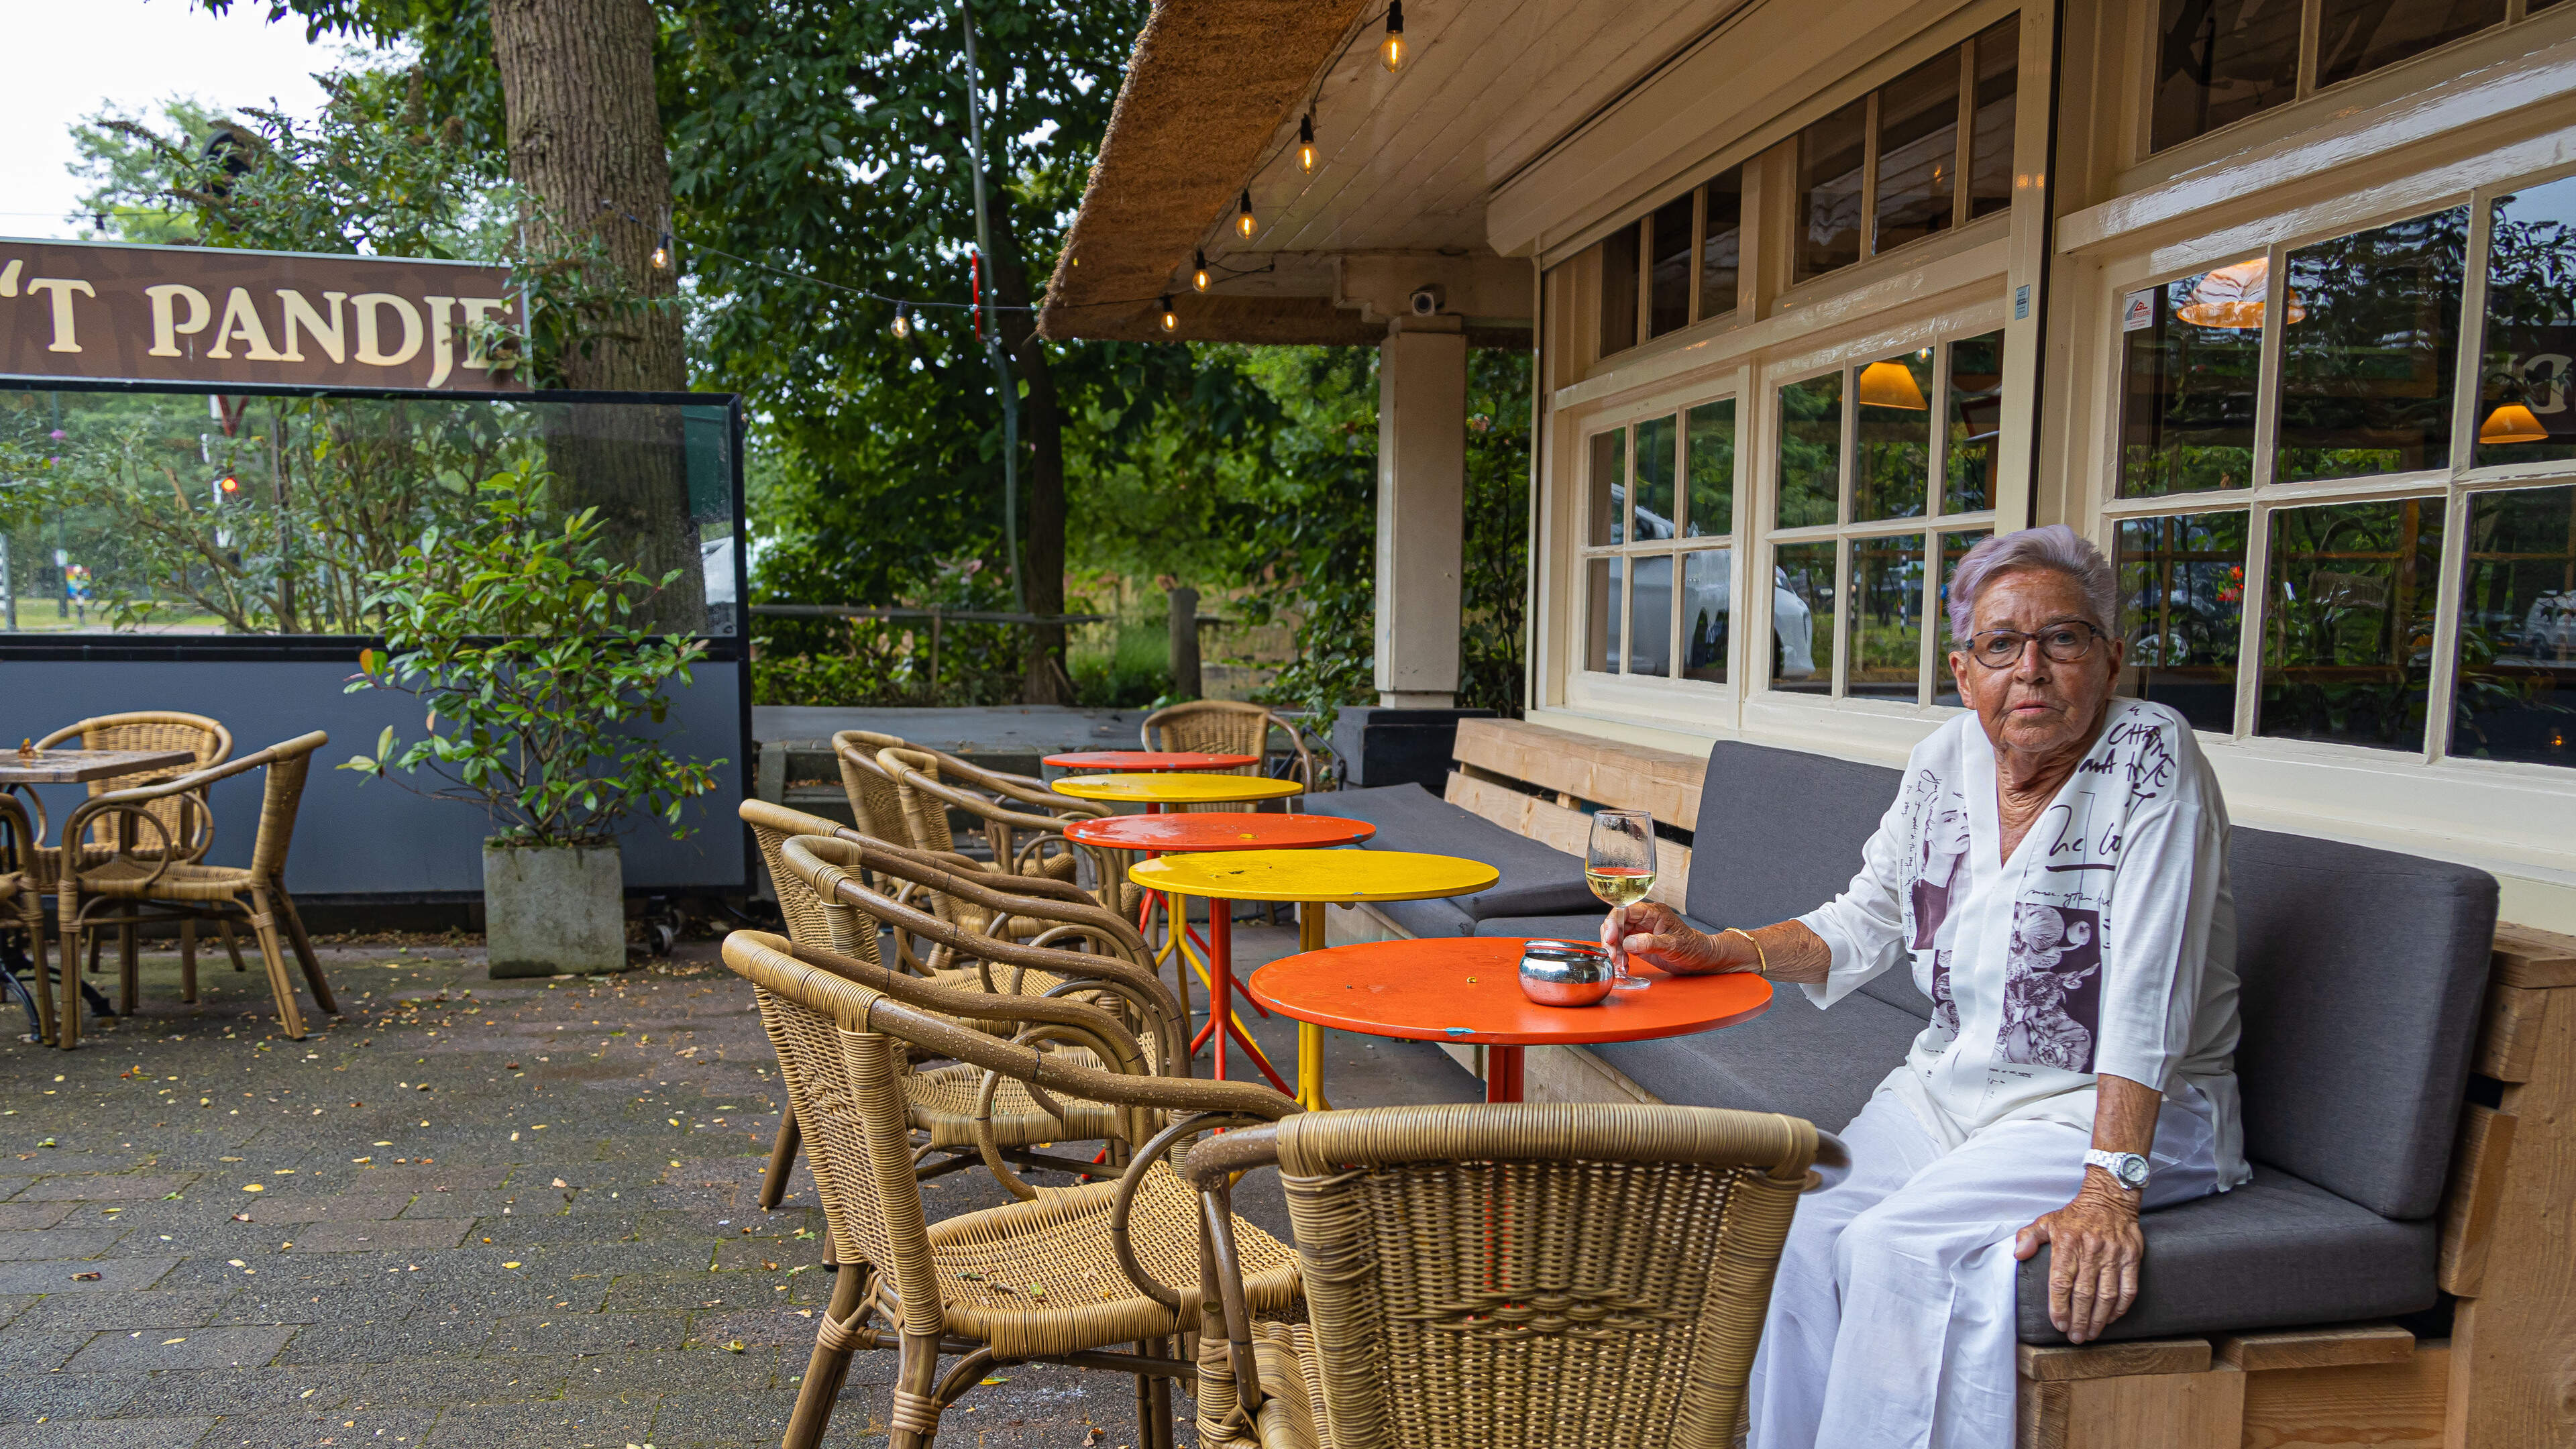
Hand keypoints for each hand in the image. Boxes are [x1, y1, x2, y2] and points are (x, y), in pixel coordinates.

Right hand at [1599, 901, 1755, 975]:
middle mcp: (1644, 919)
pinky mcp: (1639, 943)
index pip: (1625, 910)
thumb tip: (1628, 943)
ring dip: (1614, 950)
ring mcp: (1641, 931)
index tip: (1610, 938)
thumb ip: (1651, 943)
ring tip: (1619, 964)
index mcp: (1653, 912)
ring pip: (1617, 935)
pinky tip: (1624, 965)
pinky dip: (1619, 956)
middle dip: (1610, 939)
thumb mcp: (1674, 945)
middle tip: (1611, 956)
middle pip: (1617, 922)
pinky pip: (1622, 947)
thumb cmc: (1694, 947)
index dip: (1613, 922)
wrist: (1702, 959)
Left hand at [2014, 1173, 2143, 1343]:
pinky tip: (2111, 1319)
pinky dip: (2120, 1307)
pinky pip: (2129, 1288)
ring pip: (2107, 1295)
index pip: (2061, 1281)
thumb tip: (2018, 1254)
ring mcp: (2113, 1254)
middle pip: (2084, 1293)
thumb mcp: (2046, 1221)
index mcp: (2067, 1243)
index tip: (2058, 1324)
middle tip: (2075, 1337)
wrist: (2109, 1199)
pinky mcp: (2132, 1257)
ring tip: (2091, 1333)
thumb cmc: (2075, 1216)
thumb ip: (2029, 1237)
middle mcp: (2091, 1250)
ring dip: (2098, 1319)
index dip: (2059, 1306)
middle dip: (2079, 1319)